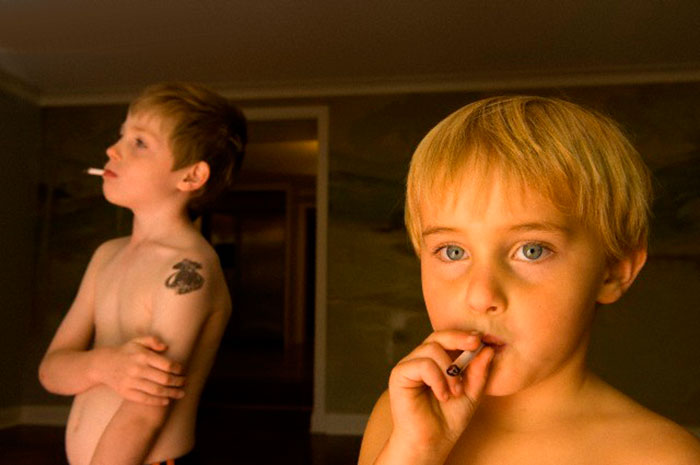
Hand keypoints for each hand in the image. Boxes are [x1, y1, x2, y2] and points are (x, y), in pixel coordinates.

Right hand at [96, 336, 185, 405]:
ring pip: (157, 390)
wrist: (103, 365)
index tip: (182, 371)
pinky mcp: (126, 392)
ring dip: (172, 393)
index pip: (167, 365)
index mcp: (143, 356)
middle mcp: (137, 369)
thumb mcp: (138, 341)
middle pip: (164, 379)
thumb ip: (153, 341)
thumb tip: (166, 347)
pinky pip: (145, 399)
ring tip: (181, 393)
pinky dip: (158, 401)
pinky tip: (167, 401)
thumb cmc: (126, 352)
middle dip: (178, 382)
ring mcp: (131, 382)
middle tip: (184, 382)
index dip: (178, 369)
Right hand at [386, 331, 493, 460]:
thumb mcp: (471, 393)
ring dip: (450, 370)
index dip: (464, 335)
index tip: (481, 340)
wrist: (433, 442)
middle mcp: (421, 359)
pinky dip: (437, 379)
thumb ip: (478, 372)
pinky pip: (422, 364)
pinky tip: (443, 396)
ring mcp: (409, 365)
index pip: (449, 339)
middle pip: (438, 336)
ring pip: (431, 349)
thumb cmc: (449, 419)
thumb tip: (487, 349)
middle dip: (458, 338)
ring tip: (456, 391)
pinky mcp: (399, 374)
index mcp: (436, 361)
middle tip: (475, 344)